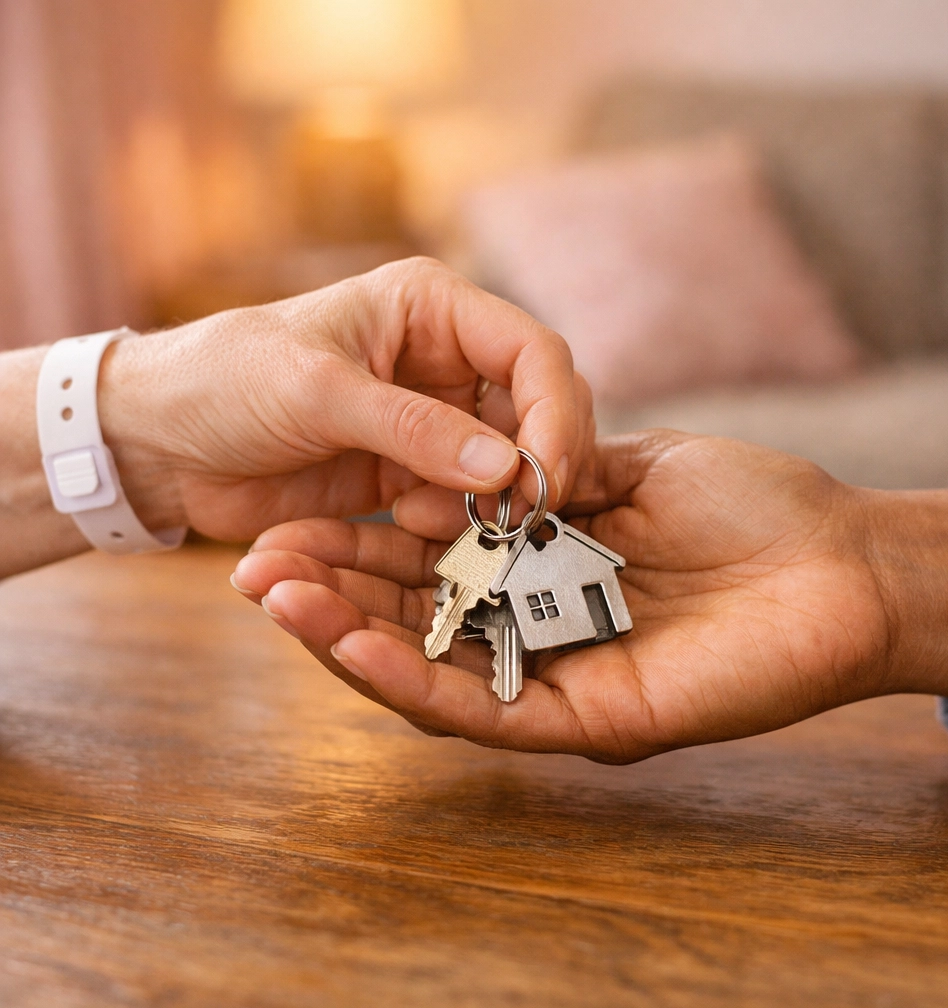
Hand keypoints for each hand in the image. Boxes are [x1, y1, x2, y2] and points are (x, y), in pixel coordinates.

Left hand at [99, 257, 591, 540]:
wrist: (163, 443)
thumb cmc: (224, 382)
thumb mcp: (317, 391)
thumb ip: (415, 428)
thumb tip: (509, 468)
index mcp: (432, 309)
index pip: (533, 352)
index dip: (554, 413)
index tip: (546, 476)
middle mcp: (446, 360)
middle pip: (538, 408)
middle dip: (537, 462)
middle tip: (520, 517)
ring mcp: (434, 420)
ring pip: (511, 461)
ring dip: (502, 500)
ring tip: (467, 527)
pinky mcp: (413, 472)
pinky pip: (468, 500)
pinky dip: (465, 522)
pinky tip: (424, 528)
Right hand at [232, 430, 947, 762]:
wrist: (840, 557)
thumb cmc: (749, 504)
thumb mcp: (630, 465)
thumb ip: (545, 473)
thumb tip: (459, 465)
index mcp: (544, 573)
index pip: (429, 566)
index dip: (360, 546)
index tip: (295, 518)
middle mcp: (539, 632)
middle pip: (414, 623)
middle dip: (332, 594)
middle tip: (253, 566)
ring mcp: (559, 679)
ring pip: (432, 672)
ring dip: (346, 639)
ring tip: (273, 599)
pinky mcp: (590, 718)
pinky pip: (486, 706)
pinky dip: (413, 679)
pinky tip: (347, 645)